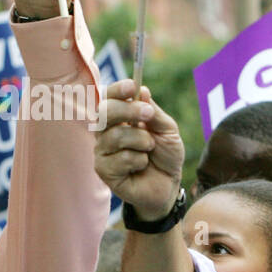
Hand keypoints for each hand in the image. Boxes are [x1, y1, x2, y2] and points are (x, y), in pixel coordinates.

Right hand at [94, 80, 184, 220]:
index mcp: (120, 117)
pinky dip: (138, 161)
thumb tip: (142, 90)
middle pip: (104, 112)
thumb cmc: (165, 155)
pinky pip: (120, 158)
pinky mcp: (103, 170)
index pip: (109, 97)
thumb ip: (154, 112)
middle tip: (148, 115)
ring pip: (115, 136)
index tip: (131, 86)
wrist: (169, 185)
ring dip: (141, 141)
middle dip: (128, 111)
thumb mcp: (167, 130)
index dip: (117, 90)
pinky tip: (141, 166)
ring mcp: (102, 150)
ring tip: (149, 149)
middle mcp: (106, 131)